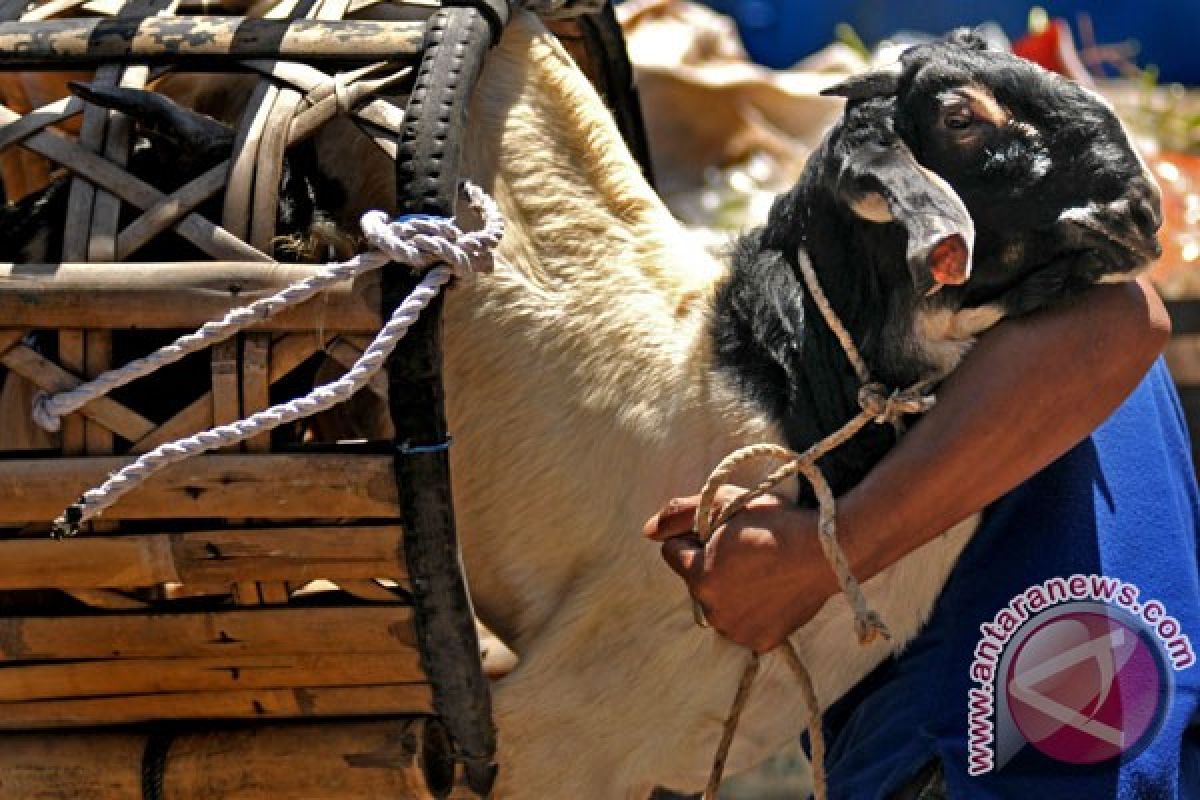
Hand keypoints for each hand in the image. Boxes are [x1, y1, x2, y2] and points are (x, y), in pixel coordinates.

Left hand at [643, 487, 839, 652]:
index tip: (724, 532)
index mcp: (698, 576)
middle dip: (710, 566)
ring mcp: (737, 630)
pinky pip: (743, 624)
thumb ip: (678, 514)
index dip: (695, 538)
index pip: (674, 553)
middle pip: (696, 581)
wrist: (828, 551)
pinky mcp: (761, 641)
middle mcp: (712, 610)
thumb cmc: (775, 522)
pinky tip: (771, 592)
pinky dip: (751, 611)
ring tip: (761, 570)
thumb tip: (647, 531)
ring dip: (729, 590)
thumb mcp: (724, 503)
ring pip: (718, 605)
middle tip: (746, 550)